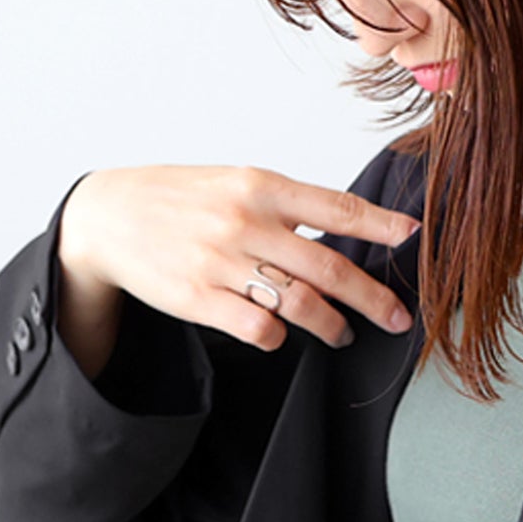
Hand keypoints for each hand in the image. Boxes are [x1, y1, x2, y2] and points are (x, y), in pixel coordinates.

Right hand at [58, 163, 420, 352]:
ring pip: (301, 305)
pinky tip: (279, 334)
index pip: (336, 207)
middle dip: (373, 299)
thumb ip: (284, 206)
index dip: (381, 225)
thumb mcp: (232, 183)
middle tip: (397, 319)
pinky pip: (262, 331)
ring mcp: (223, 262)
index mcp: (260, 185)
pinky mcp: (202, 299)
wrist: (108, 217)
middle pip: (330, 269)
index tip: (415, 236)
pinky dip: (279, 338)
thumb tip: (343, 231)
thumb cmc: (179, 201)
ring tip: (342, 334)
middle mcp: (246, 222)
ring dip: (332, 327)